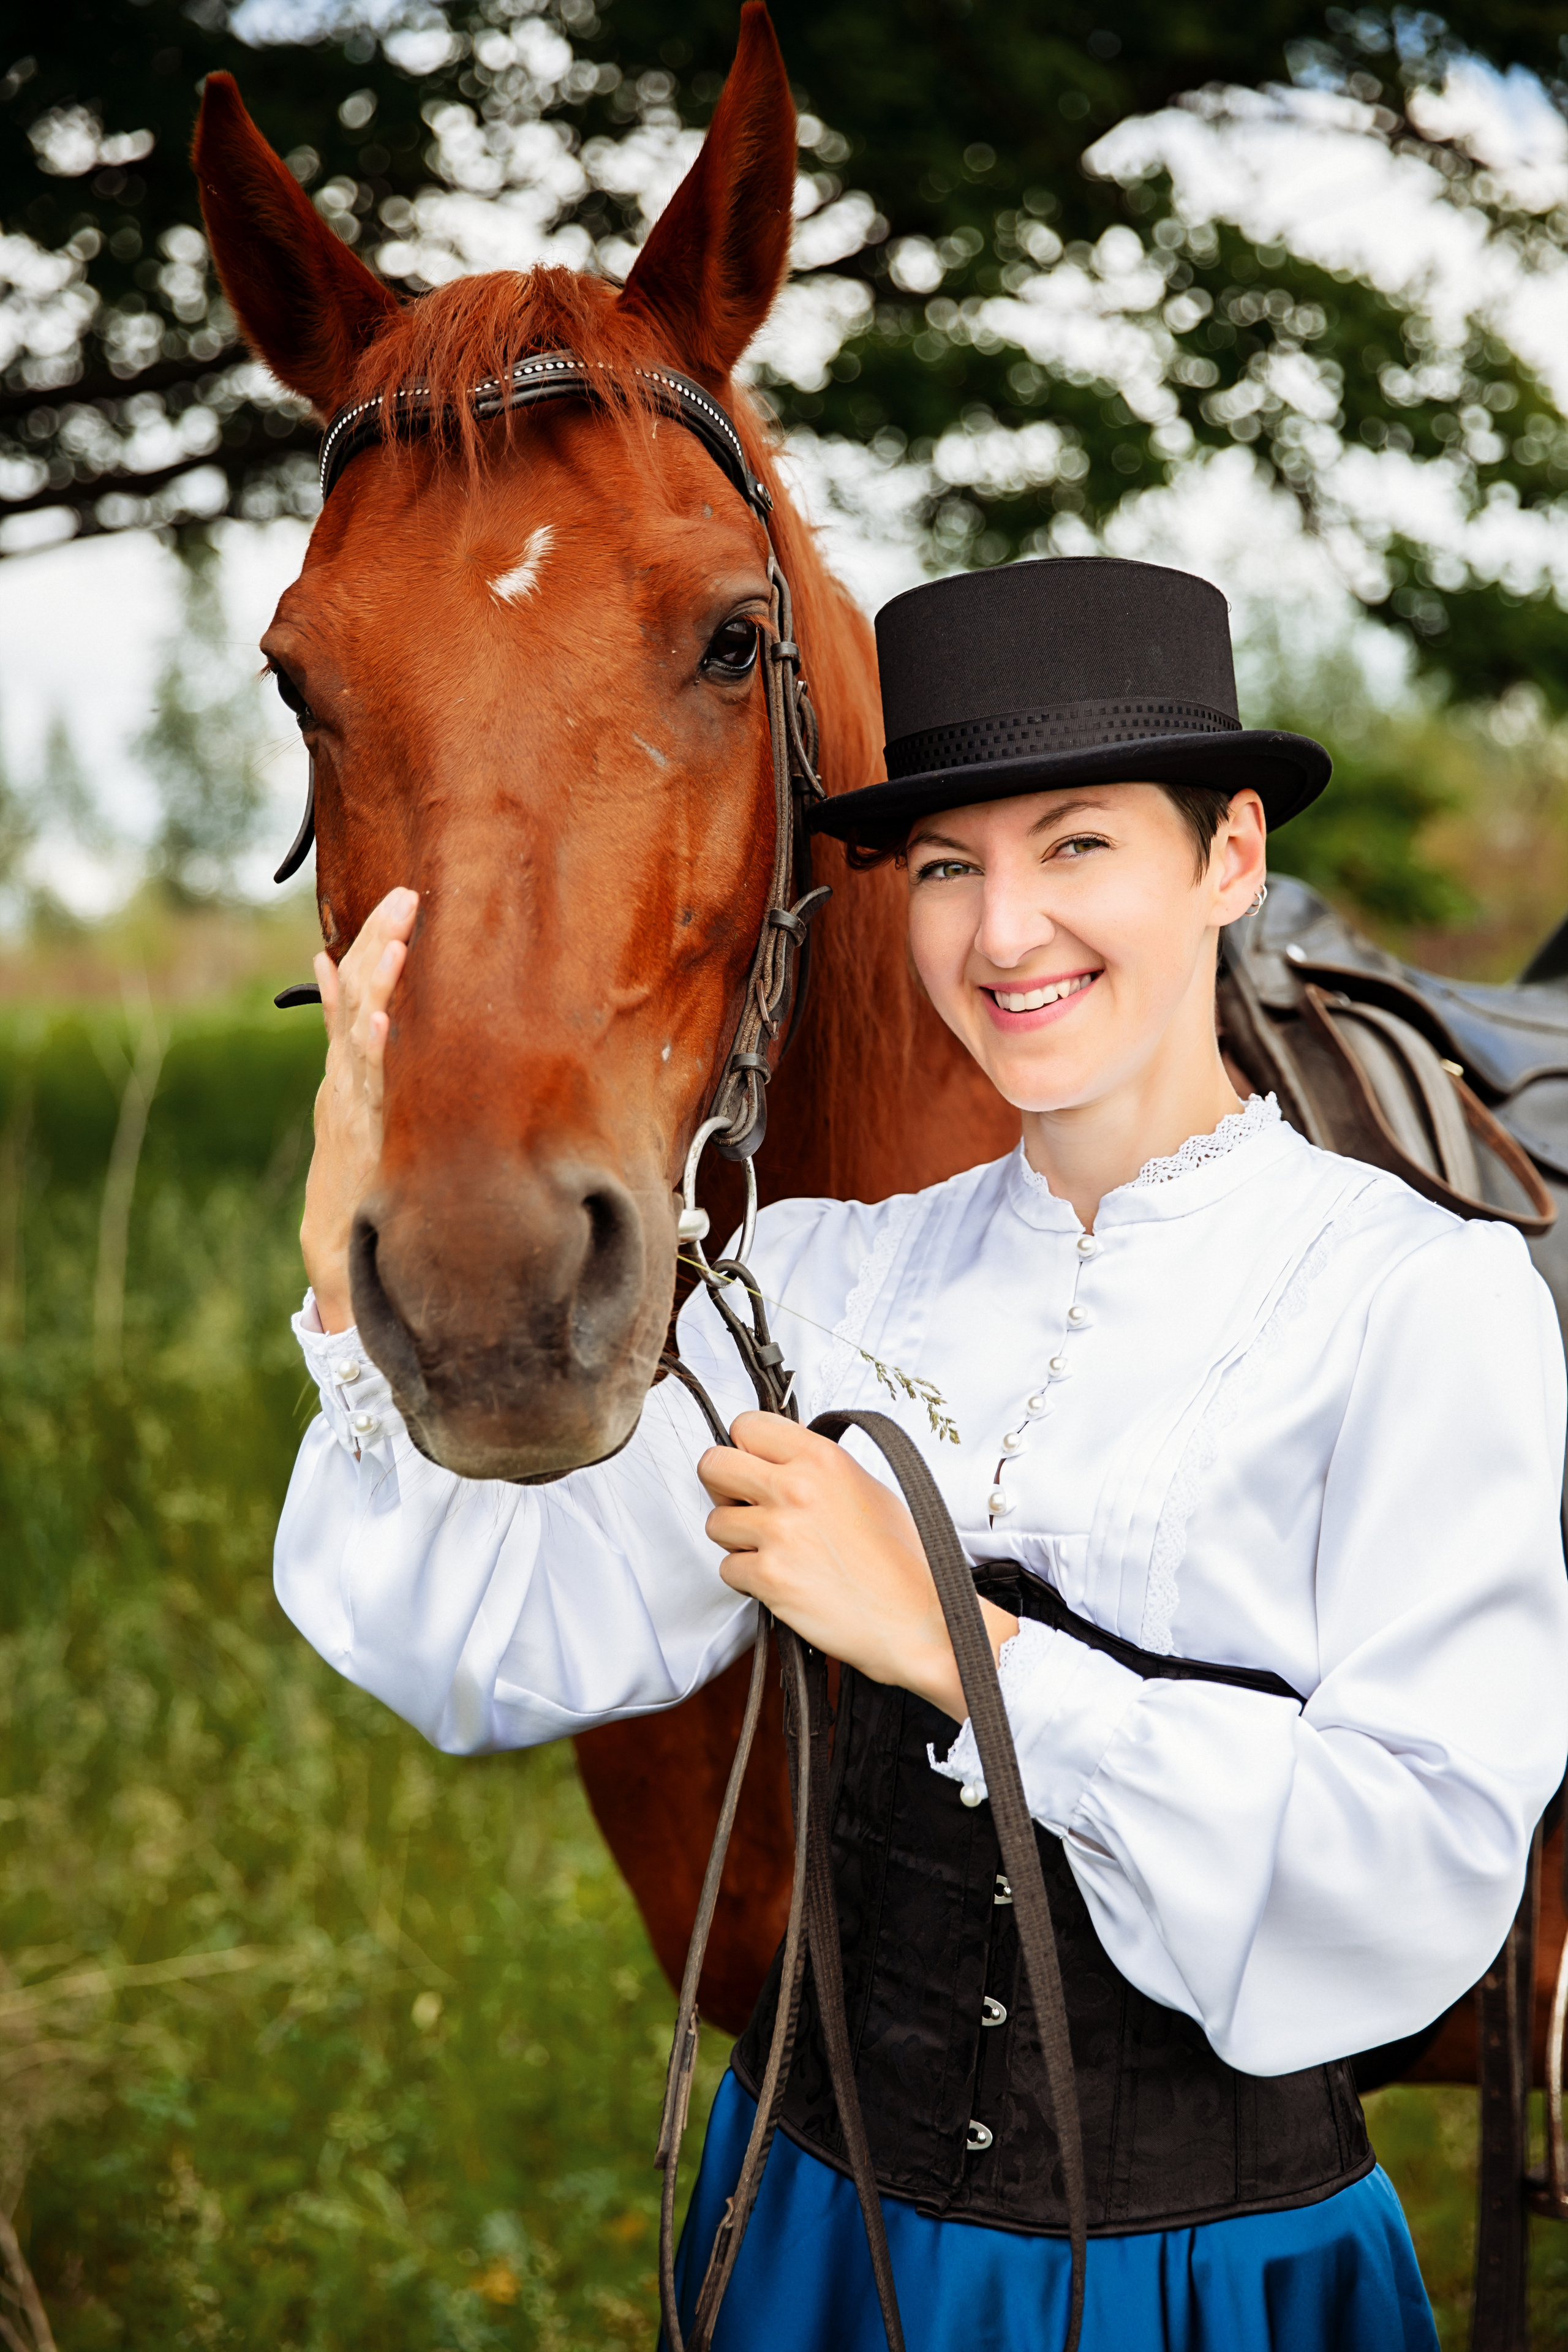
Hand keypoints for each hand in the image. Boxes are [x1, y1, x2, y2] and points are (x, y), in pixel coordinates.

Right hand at [300, 887, 418, 1331]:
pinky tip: (384, 1025)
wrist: (337, 1243)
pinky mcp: (362, 1136)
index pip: (358, 986)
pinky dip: (372, 1055)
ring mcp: (350, 1103)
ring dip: (377, 988)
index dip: (377, 939)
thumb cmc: (361, 1167)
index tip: (404, 893)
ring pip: (360, 1035)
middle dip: (380, 942)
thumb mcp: (361, 1098)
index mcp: (349, 1061)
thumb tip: (342, 979)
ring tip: (396, 946)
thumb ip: (357, 1044)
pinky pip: (368, 1089)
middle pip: (358, 995)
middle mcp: (345, 1074)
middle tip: (406, 896)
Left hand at [699, 1413, 1017, 1720]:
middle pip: (713, 1464)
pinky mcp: (769, 1576)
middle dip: (723, 1487)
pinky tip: (781, 1581)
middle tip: (744, 1506)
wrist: (916, 1619)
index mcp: (822, 1458)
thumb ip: (821, 1466)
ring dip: (737, 1540)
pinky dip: (748, 1580)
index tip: (752, 1467)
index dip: (745, 1448)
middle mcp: (796, 1488)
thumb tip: (785, 1456)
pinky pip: (728, 1569)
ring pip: (715, 1522)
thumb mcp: (870, 1489)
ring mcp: (779, 1532)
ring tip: (774, 1552)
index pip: (747, 1425)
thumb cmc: (902, 1562)